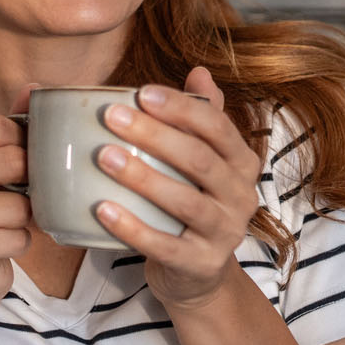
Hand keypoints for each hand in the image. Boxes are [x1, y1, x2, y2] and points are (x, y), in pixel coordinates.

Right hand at [0, 90, 32, 309]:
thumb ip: (14, 124)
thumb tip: (35, 88)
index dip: (22, 141)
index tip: (22, 157)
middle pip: (13, 161)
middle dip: (30, 182)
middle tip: (22, 193)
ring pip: (19, 205)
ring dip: (26, 218)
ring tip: (8, 222)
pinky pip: (16, 237)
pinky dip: (19, 243)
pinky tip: (1, 244)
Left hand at [94, 66, 262, 308]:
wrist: (197, 274)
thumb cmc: (191, 202)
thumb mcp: (202, 161)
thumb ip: (202, 117)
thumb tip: (198, 71)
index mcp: (242, 163)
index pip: (216, 126)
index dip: (180, 107)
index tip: (141, 93)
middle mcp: (242, 196)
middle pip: (199, 160)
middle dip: (155, 135)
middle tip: (111, 117)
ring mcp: (225, 233)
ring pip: (185, 202)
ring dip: (142, 177)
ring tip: (103, 156)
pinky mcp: (201, 265)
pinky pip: (165, 246)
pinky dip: (132, 228)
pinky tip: (102, 209)